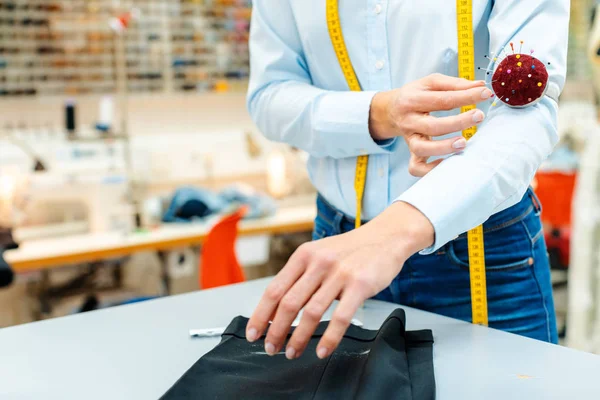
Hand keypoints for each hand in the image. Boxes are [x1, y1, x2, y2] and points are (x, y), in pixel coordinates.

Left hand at [245, 202, 433, 359]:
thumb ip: (301, 277)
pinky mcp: (360, 285)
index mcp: (303, 256)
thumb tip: (278, 309)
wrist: (385, 237)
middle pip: (289, 303)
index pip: (274, 289)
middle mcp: (318, 263)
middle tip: (271, 348)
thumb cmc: (350, 250)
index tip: (253, 333)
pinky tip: (322, 350)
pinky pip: (341, 317)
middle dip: (276, 331)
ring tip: (293, 352)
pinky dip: (329, 338)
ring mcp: (340, 273)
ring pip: (312, 312)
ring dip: (298, 337)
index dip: (260, 315)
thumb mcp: (319, 255)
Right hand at [369, 73, 492, 176]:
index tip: (486, 94)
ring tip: (463, 143)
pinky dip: (430, 169)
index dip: (466, 97)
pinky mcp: (411, 152)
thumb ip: (454, 84)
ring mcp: (409, 138)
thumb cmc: (416, 95)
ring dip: (444, 148)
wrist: (391, 110)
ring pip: (422, 149)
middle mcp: (408, 121)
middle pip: (432, 126)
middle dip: (458, 122)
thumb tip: (480, 85)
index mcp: (412, 100)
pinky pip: (416, 167)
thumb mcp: (430, 83)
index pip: (442, 99)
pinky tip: (447, 162)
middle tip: (479, 116)